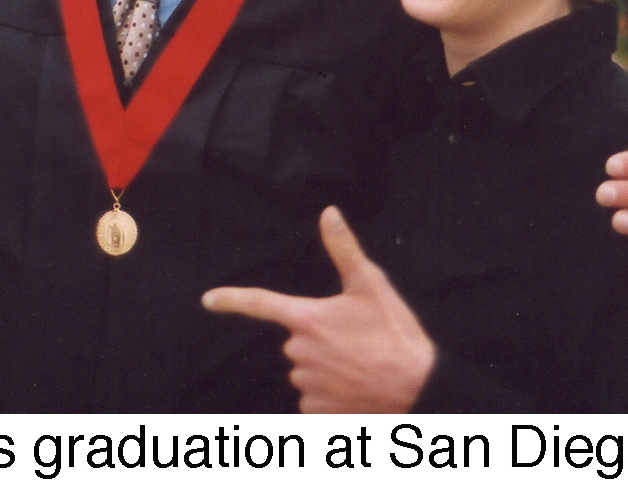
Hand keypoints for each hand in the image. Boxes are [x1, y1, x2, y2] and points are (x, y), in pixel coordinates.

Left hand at [203, 206, 434, 412]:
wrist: (419, 390)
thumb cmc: (395, 334)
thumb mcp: (372, 285)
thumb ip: (344, 249)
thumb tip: (328, 213)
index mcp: (308, 320)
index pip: (260, 304)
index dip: (231, 299)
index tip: (208, 299)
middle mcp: (300, 354)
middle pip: (298, 340)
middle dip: (320, 339)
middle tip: (356, 339)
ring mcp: (307, 386)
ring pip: (307, 371)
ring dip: (327, 368)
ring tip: (362, 365)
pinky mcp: (316, 413)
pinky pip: (314, 399)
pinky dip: (332, 394)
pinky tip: (357, 388)